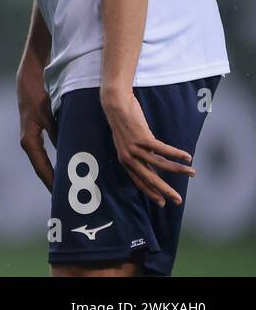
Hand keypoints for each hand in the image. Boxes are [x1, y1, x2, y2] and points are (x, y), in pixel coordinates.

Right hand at [17, 54, 55, 190]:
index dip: (52, 184)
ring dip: (55, 174)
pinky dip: (55, 163)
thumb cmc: (38, 96)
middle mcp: (28, 143)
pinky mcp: (36, 134)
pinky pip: (46, 155)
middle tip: (67, 201)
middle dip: (54, 184)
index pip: (41, 169)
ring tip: (68, 189)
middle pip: (42, 170)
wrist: (27, 80)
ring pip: (44, 163)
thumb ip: (58, 134)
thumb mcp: (49, 116)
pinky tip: (66, 168)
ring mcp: (31, 139)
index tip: (62, 198)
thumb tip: (71, 153)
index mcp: (29, 141)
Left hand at [101, 89, 193, 206]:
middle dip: (165, 191)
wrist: (116, 106)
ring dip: (179, 170)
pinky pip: (164, 150)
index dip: (151, 192)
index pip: (139, 181)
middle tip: (178, 200)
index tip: (162, 202)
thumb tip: (155, 164)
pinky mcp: (143, 138)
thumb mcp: (129, 144)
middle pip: (150, 178)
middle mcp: (129, 158)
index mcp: (125, 161)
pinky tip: (187, 157)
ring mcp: (135, 148)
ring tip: (192, 173)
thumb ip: (140, 156)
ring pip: (161, 164)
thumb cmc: (125, 124)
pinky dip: (177, 154)